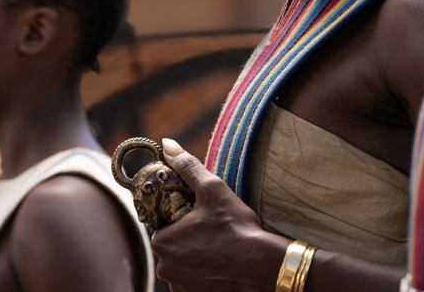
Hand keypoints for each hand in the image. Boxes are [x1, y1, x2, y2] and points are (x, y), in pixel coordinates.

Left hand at [151, 138, 285, 291]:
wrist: (261, 267)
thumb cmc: (236, 228)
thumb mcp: (212, 189)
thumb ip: (186, 166)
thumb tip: (167, 145)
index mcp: (162, 241)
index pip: (164, 224)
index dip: (182, 218)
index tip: (202, 215)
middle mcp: (165, 268)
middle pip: (173, 245)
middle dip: (189, 237)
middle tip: (215, 230)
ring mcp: (180, 286)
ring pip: (185, 263)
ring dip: (197, 256)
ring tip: (221, 247)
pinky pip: (195, 281)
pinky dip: (206, 273)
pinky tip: (222, 264)